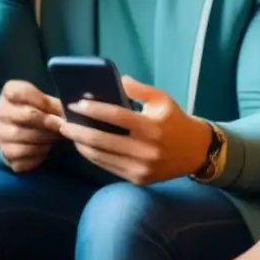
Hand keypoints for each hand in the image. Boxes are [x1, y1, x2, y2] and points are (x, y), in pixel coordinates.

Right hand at [0, 80, 63, 172]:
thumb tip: (68, 113)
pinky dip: (37, 154)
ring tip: (55, 137)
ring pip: (23, 137)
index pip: (20, 92)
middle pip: (26, 115)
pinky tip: (44, 149)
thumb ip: (53, 104)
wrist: (15, 130)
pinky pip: (22, 157)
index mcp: (9, 93)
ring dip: (44, 138)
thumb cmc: (34, 110)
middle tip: (61, 125)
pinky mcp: (5, 155)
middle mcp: (0, 112)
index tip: (56, 107)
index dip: (42, 100)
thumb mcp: (42, 101)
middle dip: (48, 121)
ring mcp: (0, 135)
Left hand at [49, 76, 210, 185]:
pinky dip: (93, 156)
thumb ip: (138, 88)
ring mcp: (141, 167)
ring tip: (69, 134)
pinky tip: (84, 146)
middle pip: (102, 140)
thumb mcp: (161, 99)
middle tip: (62, 123)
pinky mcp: (138, 179)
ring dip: (82, 145)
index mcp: (151, 126)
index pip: (116, 116)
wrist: (196, 151)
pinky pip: (108, 167)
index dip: (94, 109)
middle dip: (78, 131)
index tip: (76, 104)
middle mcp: (145, 149)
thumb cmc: (174, 120)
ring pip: (101, 156)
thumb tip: (114, 80)